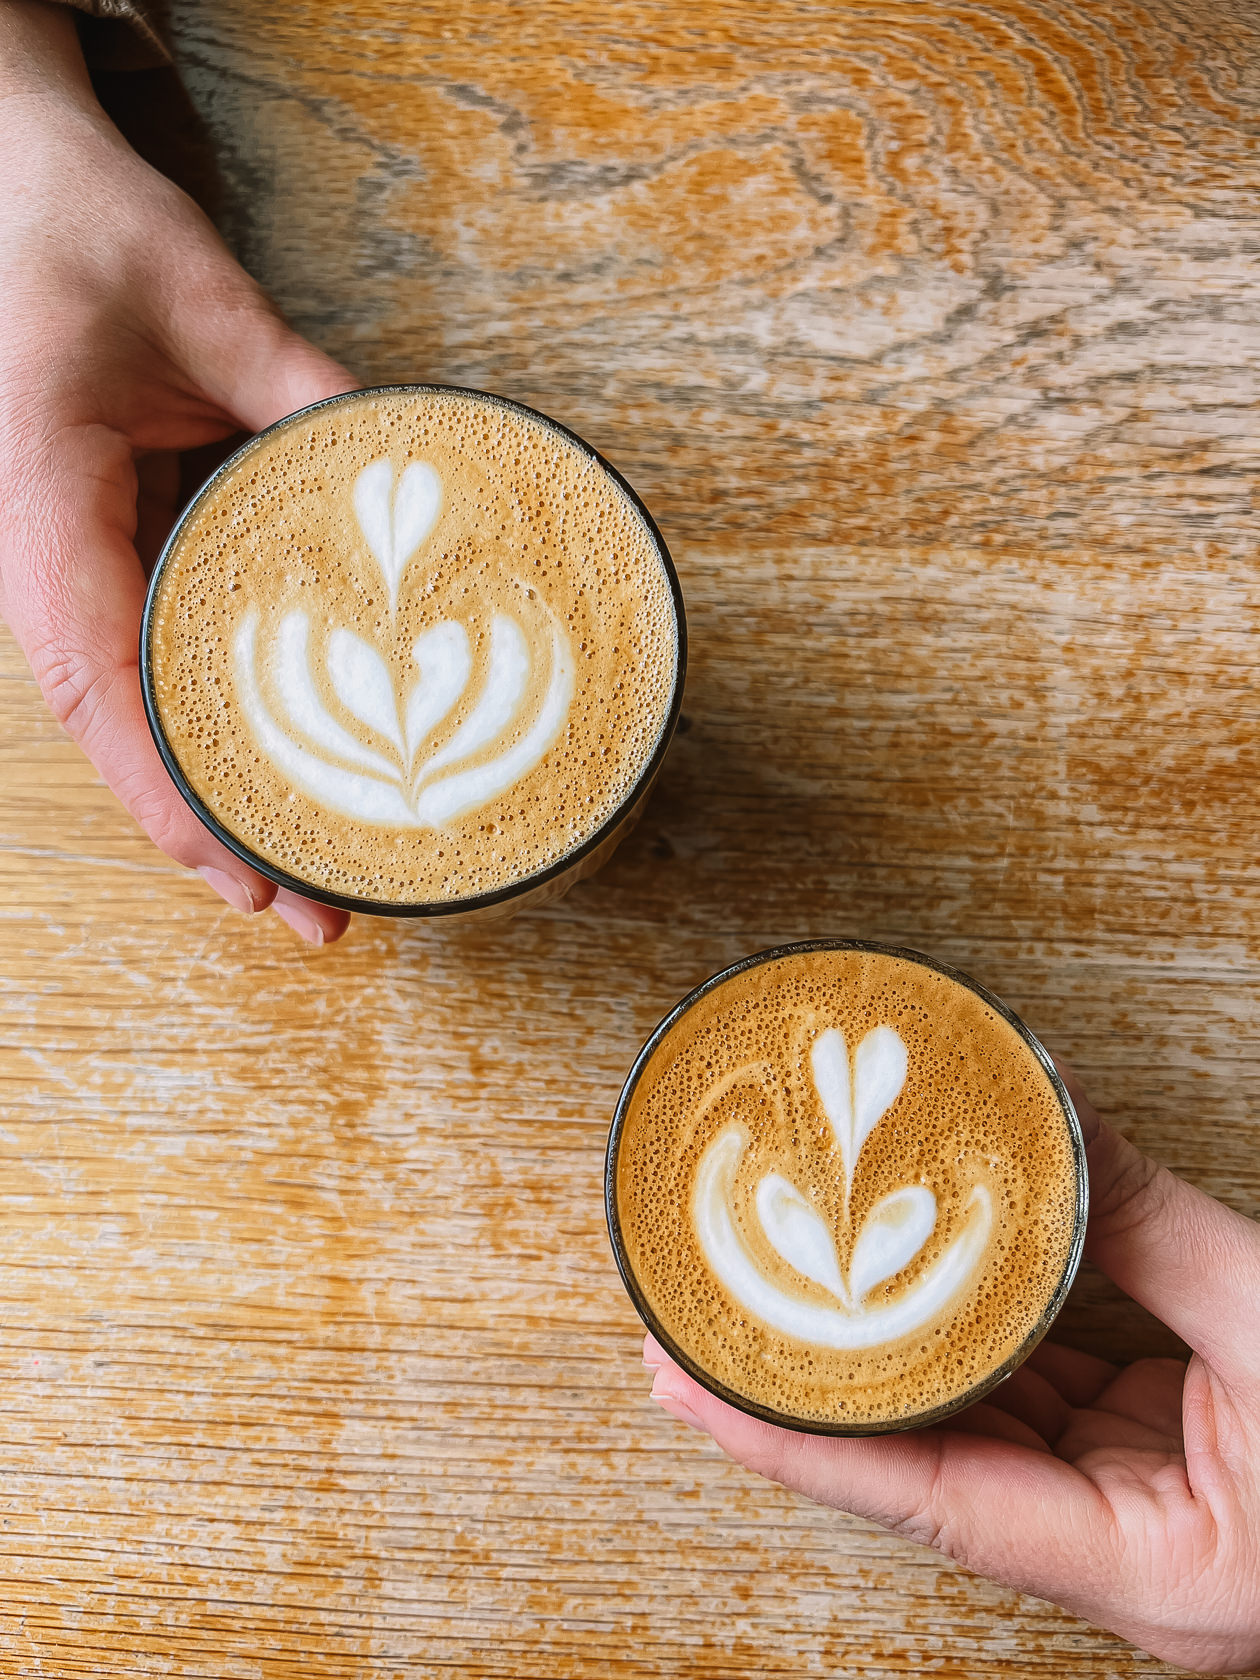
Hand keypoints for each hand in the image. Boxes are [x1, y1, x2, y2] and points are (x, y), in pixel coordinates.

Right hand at [0, 0, 356, 941]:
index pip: (98, 685)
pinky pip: (152, 670)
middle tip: (318, 916)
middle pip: (121, 737)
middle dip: (210, 839)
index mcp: (44, 509)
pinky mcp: (107, 561)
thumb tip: (413, 467)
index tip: (243, 868)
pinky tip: (278, 782)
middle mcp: (44, 564)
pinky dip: (211, 739)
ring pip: (134, 720)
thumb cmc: (78, 234)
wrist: (14, 186)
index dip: (168, 791)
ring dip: (212, 808)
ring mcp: (72, 571)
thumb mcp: (203, 299)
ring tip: (305, 885)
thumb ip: (300, 385)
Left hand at [645, 1065, 1259, 1671]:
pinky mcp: (1150, 1461)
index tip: (681, 1380)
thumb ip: (1159, 1230)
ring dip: (889, 1352)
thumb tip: (1052, 1120)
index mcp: (1144, 1573)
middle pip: (929, 1464)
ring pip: (978, 1423)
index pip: (925, 1499)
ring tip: (785, 1280)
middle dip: (815, 1390)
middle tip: (702, 1313)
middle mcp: (1114, 1555)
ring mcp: (1130, 1509)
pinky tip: (926, 1270)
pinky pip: (1037, 1391)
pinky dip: (980, 1331)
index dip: (793, 1440)